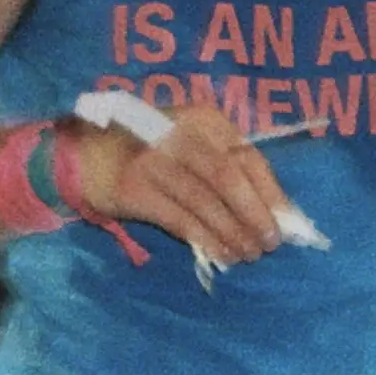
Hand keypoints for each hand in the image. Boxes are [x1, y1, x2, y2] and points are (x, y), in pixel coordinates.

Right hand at [65, 104, 289, 264]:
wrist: (88, 155)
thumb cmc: (154, 151)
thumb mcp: (193, 144)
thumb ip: (229, 167)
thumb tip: (275, 210)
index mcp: (203, 119)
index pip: (247, 156)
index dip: (271, 192)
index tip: (287, 222)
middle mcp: (180, 134)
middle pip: (229, 178)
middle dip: (255, 215)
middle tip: (270, 244)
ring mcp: (154, 160)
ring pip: (206, 202)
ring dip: (233, 233)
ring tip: (248, 254)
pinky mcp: (135, 188)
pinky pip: (181, 220)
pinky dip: (206, 240)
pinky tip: (221, 255)